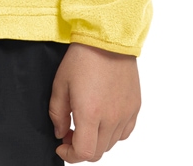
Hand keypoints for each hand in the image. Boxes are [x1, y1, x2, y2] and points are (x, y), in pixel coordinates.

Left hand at [48, 42, 140, 161]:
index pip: (84, 152)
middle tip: (70, 133)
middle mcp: (111, 118)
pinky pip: (124, 132)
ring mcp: (126, 113)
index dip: (70, 155)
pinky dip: (113, 133)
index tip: (61, 146)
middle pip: (98, 152)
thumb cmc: (82, 57)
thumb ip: (57, 113)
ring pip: (111, 143)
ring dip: (96, 140)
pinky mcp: (135, 107)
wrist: (107, 39)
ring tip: (86, 123)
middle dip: (81, 148)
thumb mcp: (60, 83)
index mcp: (90, 113)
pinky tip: (103, 119)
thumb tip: (60, 133)